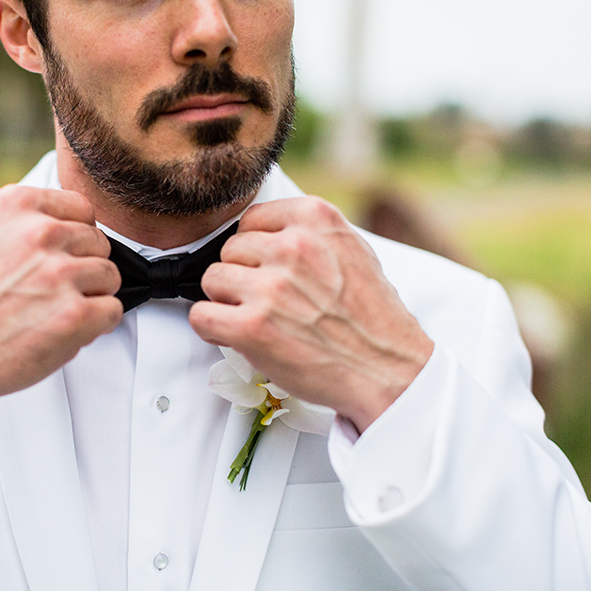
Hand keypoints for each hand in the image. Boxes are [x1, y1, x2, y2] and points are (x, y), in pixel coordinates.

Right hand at [0, 186, 122, 417]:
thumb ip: (21, 223)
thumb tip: (63, 222)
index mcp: (15, 206)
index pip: (81, 208)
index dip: (74, 238)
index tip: (57, 258)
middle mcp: (39, 233)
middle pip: (99, 243)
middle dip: (82, 269)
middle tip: (51, 293)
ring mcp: (59, 273)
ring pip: (110, 276)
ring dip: (90, 297)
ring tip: (53, 312)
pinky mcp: (75, 313)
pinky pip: (113, 311)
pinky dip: (96, 326)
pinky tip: (64, 331)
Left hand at [190, 197, 433, 433]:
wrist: (388, 370)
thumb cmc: (373, 319)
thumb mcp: (352, 250)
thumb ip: (310, 235)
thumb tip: (268, 235)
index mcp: (315, 219)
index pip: (252, 220)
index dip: (256, 250)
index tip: (267, 270)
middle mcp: (292, 247)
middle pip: (229, 250)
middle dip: (242, 277)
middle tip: (268, 302)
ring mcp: (271, 287)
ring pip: (212, 280)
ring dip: (227, 302)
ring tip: (257, 320)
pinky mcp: (253, 326)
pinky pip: (201, 316)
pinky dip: (213, 329)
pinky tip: (237, 336)